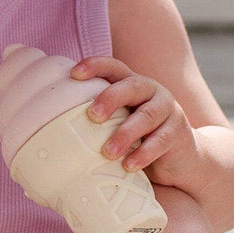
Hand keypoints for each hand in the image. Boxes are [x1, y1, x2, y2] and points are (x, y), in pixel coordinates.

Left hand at [70, 56, 198, 187]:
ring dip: (125, 133)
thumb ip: (99, 121)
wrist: (183, 159)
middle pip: (131, 86)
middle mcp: (151, 91)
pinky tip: (129, 166)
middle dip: (110, 98)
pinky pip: (162, 140)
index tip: (74, 74)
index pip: (113, 66)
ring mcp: (168, 110)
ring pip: (147, 115)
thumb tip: (50, 135)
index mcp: (132, 84)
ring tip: (107, 152)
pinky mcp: (178, 132)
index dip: (95, 66)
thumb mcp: (120, 123)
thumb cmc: (139, 138)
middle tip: (91, 115)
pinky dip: (144, 153)